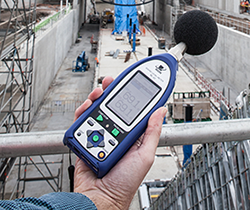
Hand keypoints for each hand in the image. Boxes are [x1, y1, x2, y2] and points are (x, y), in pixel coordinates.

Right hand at [73, 77, 166, 209]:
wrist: (101, 196)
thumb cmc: (124, 181)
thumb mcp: (145, 155)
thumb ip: (152, 132)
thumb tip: (160, 112)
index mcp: (131, 134)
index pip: (134, 109)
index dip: (137, 94)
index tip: (141, 80)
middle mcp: (116, 131)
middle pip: (113, 106)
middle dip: (112, 91)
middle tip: (112, 81)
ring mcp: (100, 133)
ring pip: (97, 109)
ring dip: (97, 98)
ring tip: (99, 93)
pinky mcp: (85, 137)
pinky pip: (82, 120)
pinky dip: (83, 110)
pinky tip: (88, 107)